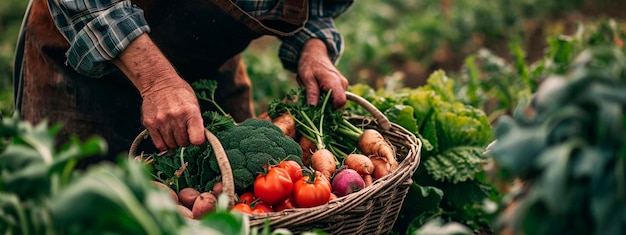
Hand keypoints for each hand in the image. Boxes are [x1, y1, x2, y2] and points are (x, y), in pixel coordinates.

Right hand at [113, 34, 204, 150]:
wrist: (159, 82)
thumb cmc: (180, 94)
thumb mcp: (194, 104)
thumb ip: (197, 122)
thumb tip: (199, 140)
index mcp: (191, 112)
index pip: (197, 139)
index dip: (197, 141)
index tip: (196, 137)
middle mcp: (176, 117)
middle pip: (183, 143)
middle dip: (184, 140)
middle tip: (183, 131)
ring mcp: (161, 121)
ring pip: (171, 145)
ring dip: (174, 141)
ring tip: (174, 131)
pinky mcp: (150, 124)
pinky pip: (159, 144)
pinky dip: (164, 143)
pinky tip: (166, 135)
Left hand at [297, 39, 348, 108]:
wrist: (315, 54)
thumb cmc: (310, 64)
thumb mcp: (306, 77)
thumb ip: (311, 92)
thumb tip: (313, 107)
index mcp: (334, 81)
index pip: (340, 102)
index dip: (330, 109)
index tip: (318, 107)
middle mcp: (342, 84)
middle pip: (339, 105)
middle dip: (325, 106)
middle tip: (312, 98)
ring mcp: (343, 85)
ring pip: (337, 103)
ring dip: (325, 102)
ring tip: (314, 92)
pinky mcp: (341, 87)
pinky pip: (336, 98)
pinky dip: (327, 99)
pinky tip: (318, 92)